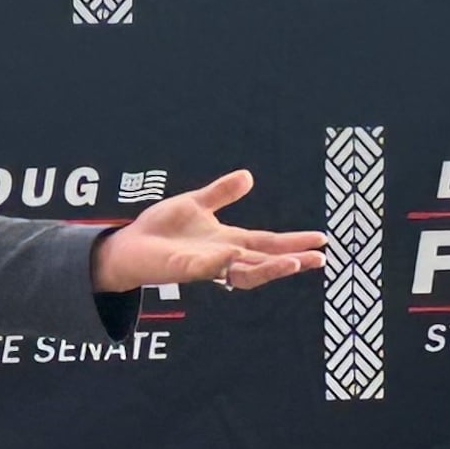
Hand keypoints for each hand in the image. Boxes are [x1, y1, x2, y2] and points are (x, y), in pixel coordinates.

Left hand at [88, 172, 328, 294]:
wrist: (129, 245)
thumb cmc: (161, 229)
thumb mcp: (196, 203)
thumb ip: (222, 193)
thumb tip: (248, 176)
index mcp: (229, 241)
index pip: (268, 243)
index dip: (294, 242)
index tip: (320, 240)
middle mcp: (222, 257)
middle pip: (264, 261)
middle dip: (291, 261)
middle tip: (318, 260)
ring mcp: (205, 265)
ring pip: (243, 272)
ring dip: (267, 269)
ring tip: (291, 263)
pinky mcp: (183, 268)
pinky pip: (205, 268)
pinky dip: (219, 263)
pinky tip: (232, 254)